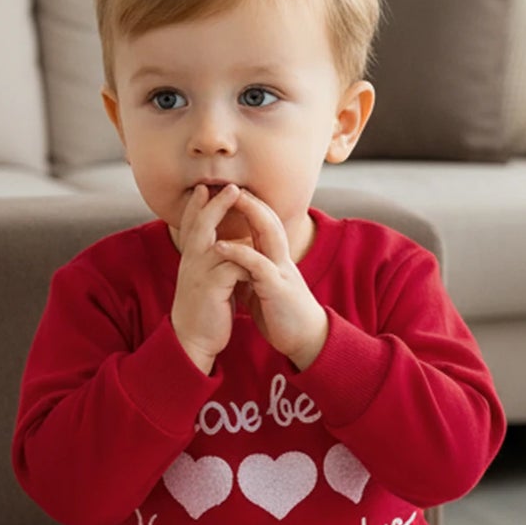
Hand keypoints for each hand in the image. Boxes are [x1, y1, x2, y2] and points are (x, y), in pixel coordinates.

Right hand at [171, 183, 250, 373]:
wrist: (193, 340)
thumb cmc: (204, 312)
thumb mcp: (205, 282)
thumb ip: (212, 264)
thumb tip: (225, 250)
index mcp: (190, 260)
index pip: (192, 227)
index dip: (197, 207)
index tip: (204, 188)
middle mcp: (191, 263)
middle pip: (200, 225)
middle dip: (214, 204)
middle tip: (229, 186)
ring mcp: (200, 274)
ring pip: (215, 240)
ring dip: (228, 219)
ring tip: (241, 203)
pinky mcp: (212, 287)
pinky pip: (232, 264)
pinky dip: (244, 256)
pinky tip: (254, 252)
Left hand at [214, 190, 329, 369]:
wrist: (305, 341)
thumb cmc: (283, 316)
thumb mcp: (265, 289)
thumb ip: (252, 274)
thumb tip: (235, 267)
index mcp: (276, 260)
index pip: (264, 225)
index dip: (250, 207)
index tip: (229, 194)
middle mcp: (281, 260)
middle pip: (269, 220)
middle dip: (251, 200)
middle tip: (229, 183)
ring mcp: (282, 272)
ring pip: (268, 234)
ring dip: (250, 213)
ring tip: (229, 198)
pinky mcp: (277, 289)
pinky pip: (258, 266)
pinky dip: (238, 254)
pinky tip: (220, 247)